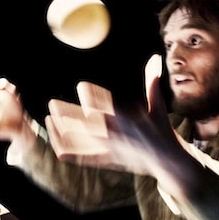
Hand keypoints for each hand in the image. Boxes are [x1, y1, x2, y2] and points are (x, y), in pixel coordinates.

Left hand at [47, 54, 186, 174]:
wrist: (168, 162)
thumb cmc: (161, 131)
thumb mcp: (157, 106)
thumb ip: (152, 82)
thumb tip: (155, 58)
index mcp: (127, 117)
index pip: (105, 104)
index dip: (91, 94)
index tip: (81, 87)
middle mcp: (115, 132)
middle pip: (85, 121)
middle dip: (66, 111)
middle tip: (52, 103)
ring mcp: (108, 148)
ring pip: (79, 139)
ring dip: (61, 129)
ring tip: (50, 119)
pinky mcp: (105, 160)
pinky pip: (80, 157)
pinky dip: (66, 150)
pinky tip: (56, 143)